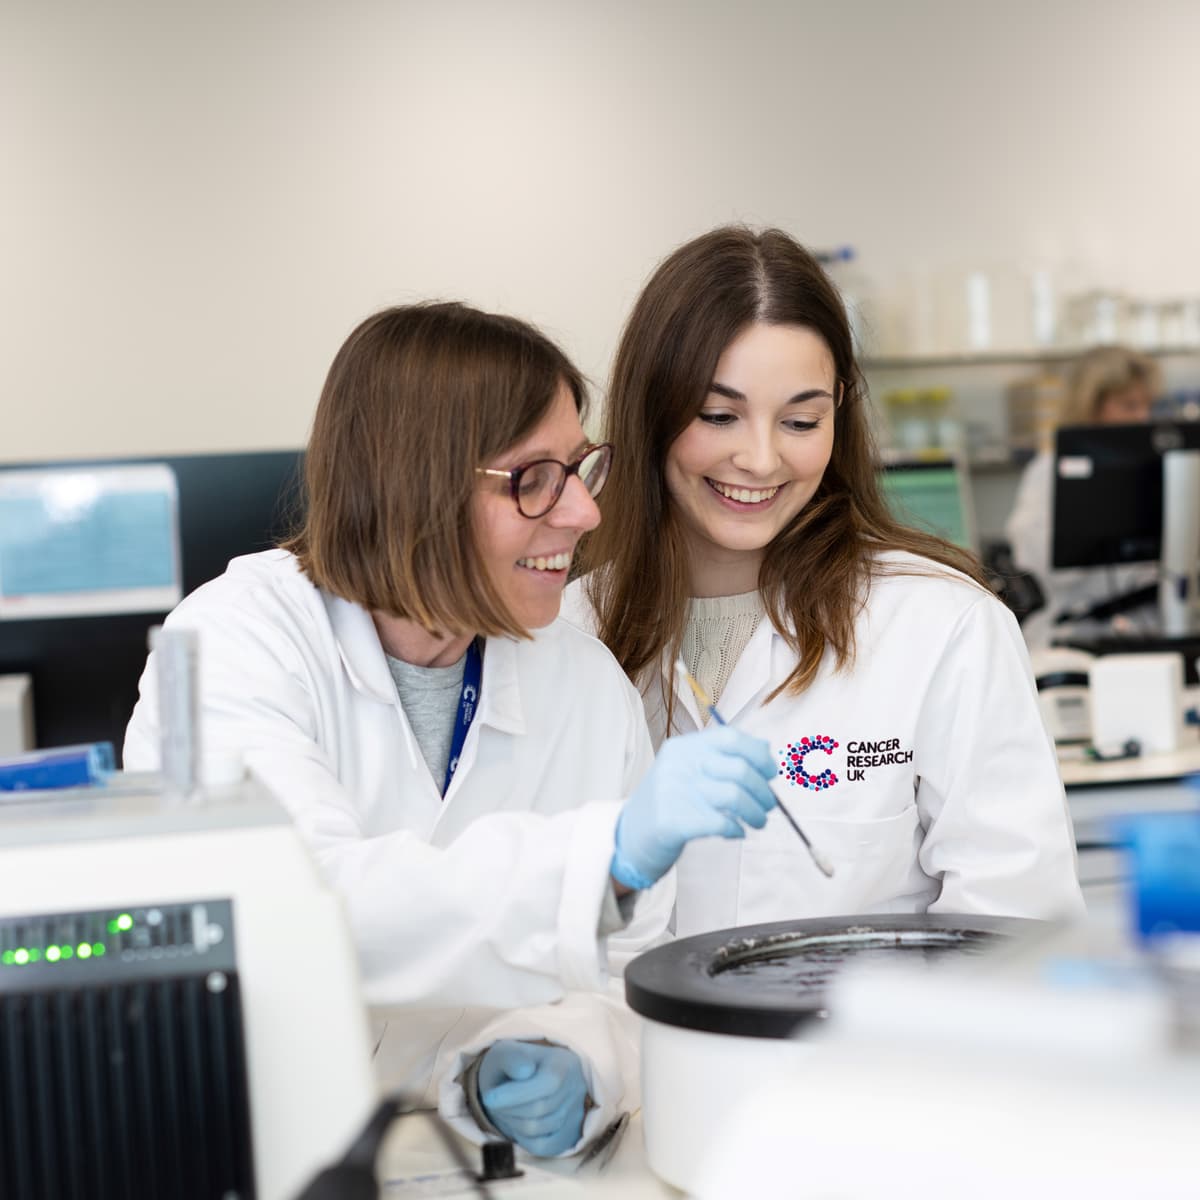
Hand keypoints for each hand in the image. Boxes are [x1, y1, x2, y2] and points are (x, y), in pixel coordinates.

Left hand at [477, 1040, 588, 1157]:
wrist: (523, 1078)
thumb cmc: (513, 1065)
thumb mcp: (507, 1052)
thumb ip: (512, 1058)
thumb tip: (524, 1071)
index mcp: (564, 1063)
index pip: (546, 1085)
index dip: (515, 1094)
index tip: (489, 1098)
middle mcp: (576, 1088)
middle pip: (539, 1109)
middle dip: (508, 1107)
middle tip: (494, 1101)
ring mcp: (575, 1113)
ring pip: (537, 1129)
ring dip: (512, 1121)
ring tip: (505, 1109)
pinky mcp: (569, 1135)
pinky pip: (542, 1147)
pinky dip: (522, 1138)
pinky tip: (516, 1123)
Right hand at [611, 725, 777, 889]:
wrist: (629, 835)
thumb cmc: (668, 802)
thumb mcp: (688, 770)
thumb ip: (722, 757)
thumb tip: (764, 747)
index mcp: (683, 748)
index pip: (730, 737)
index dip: (758, 754)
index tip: (770, 772)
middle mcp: (678, 765)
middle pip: (738, 769)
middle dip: (763, 790)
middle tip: (768, 806)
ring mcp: (673, 792)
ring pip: (734, 796)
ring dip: (755, 812)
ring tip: (757, 821)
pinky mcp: (673, 822)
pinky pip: (721, 822)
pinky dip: (737, 829)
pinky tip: (736, 832)